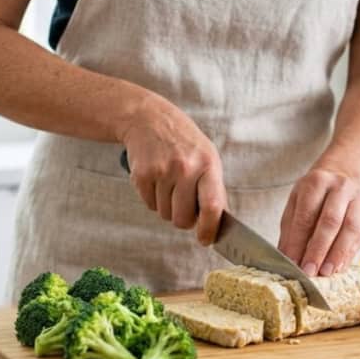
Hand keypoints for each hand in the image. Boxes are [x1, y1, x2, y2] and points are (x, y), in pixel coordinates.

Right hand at [120, 97, 226, 244]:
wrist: (148, 119)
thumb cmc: (183, 142)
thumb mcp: (207, 157)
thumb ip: (214, 189)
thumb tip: (217, 223)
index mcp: (208, 164)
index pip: (212, 206)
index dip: (209, 229)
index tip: (205, 240)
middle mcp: (185, 168)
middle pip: (183, 219)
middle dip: (183, 219)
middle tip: (183, 204)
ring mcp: (162, 171)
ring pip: (165, 215)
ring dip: (167, 207)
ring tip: (169, 184)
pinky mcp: (141, 175)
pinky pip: (149, 205)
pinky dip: (153, 199)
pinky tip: (156, 179)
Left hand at [278, 167, 359, 276]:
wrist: (343, 174)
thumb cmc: (315, 192)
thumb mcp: (296, 201)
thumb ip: (290, 228)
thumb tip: (286, 256)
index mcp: (317, 182)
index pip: (306, 215)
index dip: (298, 241)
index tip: (292, 261)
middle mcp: (340, 188)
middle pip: (330, 221)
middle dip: (318, 249)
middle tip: (309, 270)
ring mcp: (358, 200)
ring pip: (350, 228)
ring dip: (337, 254)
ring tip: (326, 272)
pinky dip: (349, 254)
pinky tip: (338, 267)